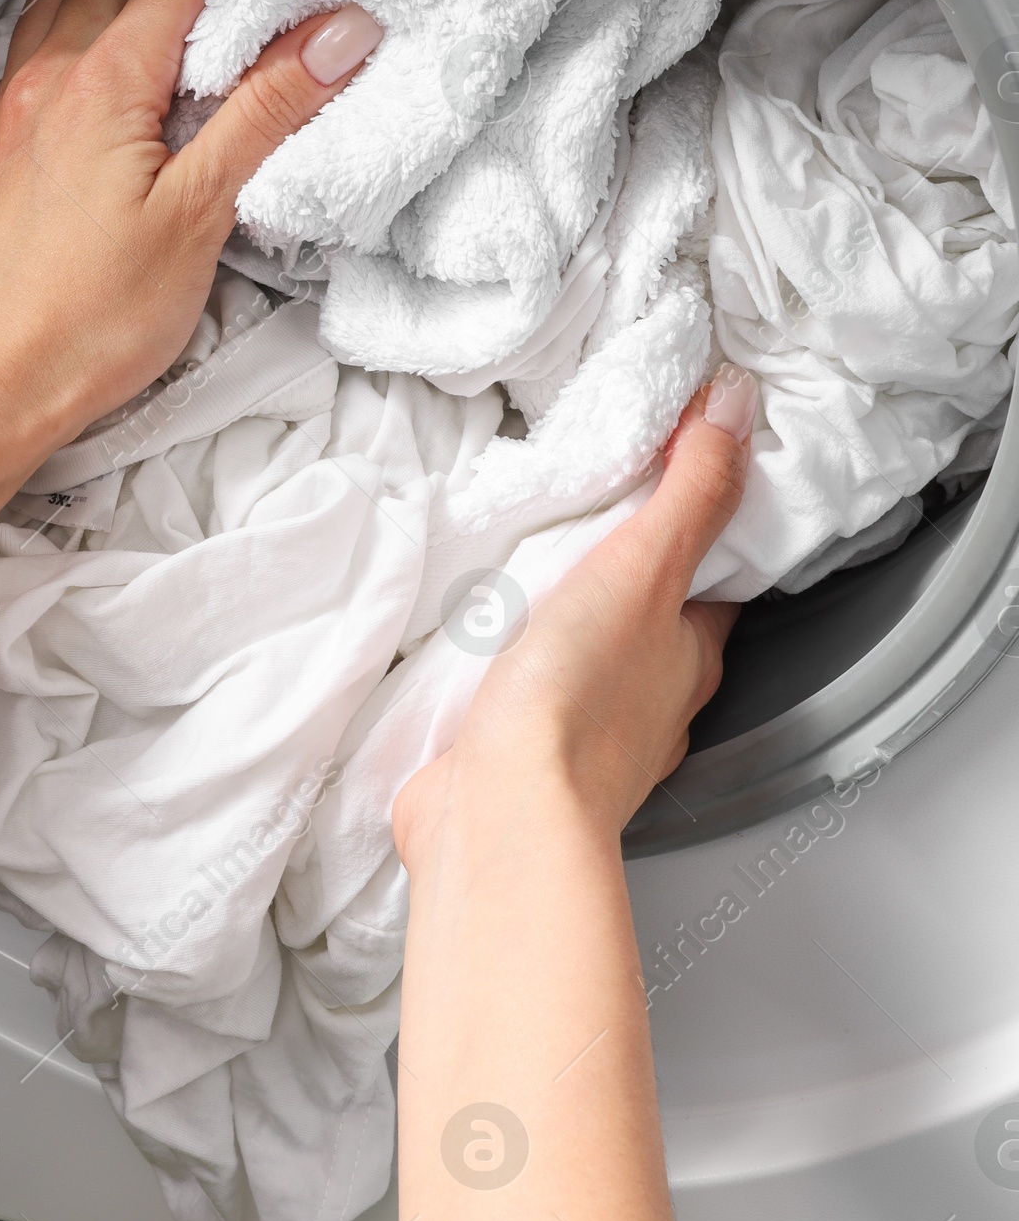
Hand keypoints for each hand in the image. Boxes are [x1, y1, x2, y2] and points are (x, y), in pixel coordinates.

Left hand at [0, 0, 383, 464]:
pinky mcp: (3, 141)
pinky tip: (124, 54)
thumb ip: (266, 113)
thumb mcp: (200, 214)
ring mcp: (17, 104)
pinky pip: (48, 39)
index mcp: (103, 78)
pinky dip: (97, 15)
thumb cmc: (89, 319)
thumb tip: (335, 31)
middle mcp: (50, 73)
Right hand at [393, 366, 756, 865]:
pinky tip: (485, 651)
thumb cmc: (574, 705)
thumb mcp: (644, 567)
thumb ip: (690, 491)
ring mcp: (587, 737)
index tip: (676, 473)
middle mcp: (652, 702)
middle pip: (653, 622)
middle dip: (626, 575)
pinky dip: (514, 670)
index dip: (703, 525)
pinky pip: (527, 699)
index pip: (718, 578)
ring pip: (591, 663)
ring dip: (567, 625)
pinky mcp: (521, 758)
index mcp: (694, 656)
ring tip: (530, 573)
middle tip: (591, 515)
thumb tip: (737, 407)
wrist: (498, 814)